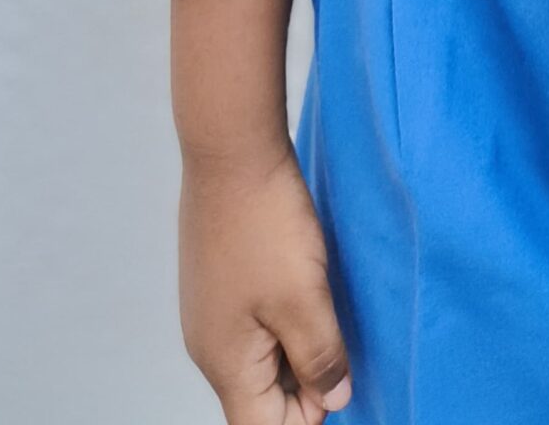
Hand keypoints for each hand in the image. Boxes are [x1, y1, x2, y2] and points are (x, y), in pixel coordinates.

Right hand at [178, 146, 353, 420]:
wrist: (231, 150)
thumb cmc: (265, 224)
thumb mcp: (305, 298)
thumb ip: (321, 358)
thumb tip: (334, 400)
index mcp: (225, 363)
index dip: (307, 418)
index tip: (339, 377)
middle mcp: (209, 347)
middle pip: (259, 399)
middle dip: (305, 384)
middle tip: (339, 339)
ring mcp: (210, 312)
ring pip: (260, 360)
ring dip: (296, 348)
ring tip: (324, 307)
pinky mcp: (218, 283)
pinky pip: (254, 326)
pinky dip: (284, 320)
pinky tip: (305, 285)